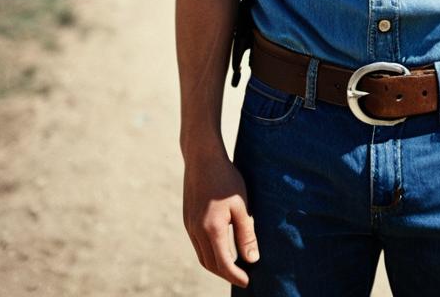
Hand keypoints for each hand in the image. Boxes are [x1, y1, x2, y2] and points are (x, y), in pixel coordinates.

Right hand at [182, 150, 259, 287]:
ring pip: (202, 256)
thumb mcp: (241, 205)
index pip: (224, 264)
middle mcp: (196, 231)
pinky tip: (220, 247)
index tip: (248, 281)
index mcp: (211, 229)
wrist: (202, 157)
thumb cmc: (226, 179)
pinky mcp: (187, 219)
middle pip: (210, 264)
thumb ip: (246, 234)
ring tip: (233, 265)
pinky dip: (209, 252)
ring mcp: (189, 225)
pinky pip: (197, 244)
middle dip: (226, 274)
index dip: (236, 276)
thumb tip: (252, 259)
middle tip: (242, 276)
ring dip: (216, 265)